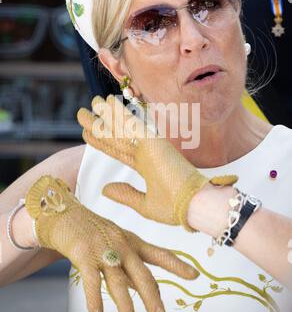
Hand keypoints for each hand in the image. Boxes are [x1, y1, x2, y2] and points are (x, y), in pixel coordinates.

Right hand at [25, 175, 198, 311]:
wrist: (64, 214)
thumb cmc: (93, 231)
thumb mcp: (117, 245)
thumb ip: (130, 268)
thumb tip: (144, 290)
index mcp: (132, 242)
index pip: (159, 254)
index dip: (177, 265)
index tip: (194, 275)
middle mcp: (122, 245)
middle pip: (141, 274)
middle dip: (152, 297)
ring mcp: (103, 248)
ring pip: (117, 279)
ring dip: (124, 302)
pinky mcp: (84, 253)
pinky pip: (90, 279)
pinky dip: (94, 297)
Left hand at [77, 95, 237, 231]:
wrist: (196, 207)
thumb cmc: (176, 208)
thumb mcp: (144, 205)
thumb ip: (125, 194)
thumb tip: (104, 189)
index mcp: (145, 166)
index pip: (117, 150)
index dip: (101, 141)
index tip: (86, 132)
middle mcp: (146, 153)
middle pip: (116, 136)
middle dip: (98, 125)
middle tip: (81, 113)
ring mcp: (150, 146)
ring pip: (122, 128)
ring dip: (106, 114)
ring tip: (91, 102)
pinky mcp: (154, 142)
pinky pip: (132, 125)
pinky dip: (119, 113)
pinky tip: (107, 103)